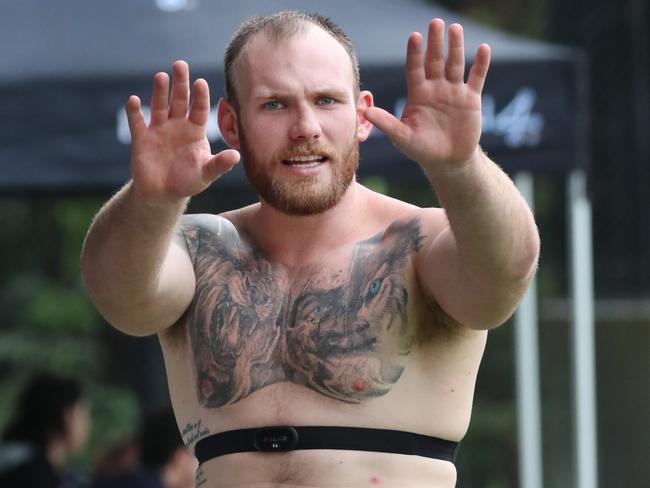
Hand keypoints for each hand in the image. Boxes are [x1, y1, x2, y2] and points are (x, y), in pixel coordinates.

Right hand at [125, 60, 239, 202]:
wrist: (163, 194)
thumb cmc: (188, 181)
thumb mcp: (206, 174)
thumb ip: (220, 164)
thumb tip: (236, 156)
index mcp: (195, 131)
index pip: (199, 109)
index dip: (200, 96)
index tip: (200, 82)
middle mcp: (177, 125)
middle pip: (180, 100)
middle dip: (180, 83)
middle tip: (180, 64)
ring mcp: (159, 130)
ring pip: (159, 106)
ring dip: (159, 92)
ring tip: (161, 76)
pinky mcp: (142, 139)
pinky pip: (137, 123)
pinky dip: (134, 112)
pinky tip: (134, 101)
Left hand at [364, 19, 489, 171]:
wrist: (448, 160)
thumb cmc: (422, 149)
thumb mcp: (402, 137)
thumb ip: (387, 124)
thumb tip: (366, 113)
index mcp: (418, 94)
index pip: (415, 69)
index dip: (415, 54)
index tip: (414, 37)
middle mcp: (435, 88)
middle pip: (435, 61)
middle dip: (435, 43)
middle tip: (435, 22)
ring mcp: (454, 91)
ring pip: (455, 64)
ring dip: (456, 47)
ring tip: (455, 28)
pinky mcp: (471, 99)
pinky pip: (476, 78)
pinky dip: (481, 64)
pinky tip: (483, 48)